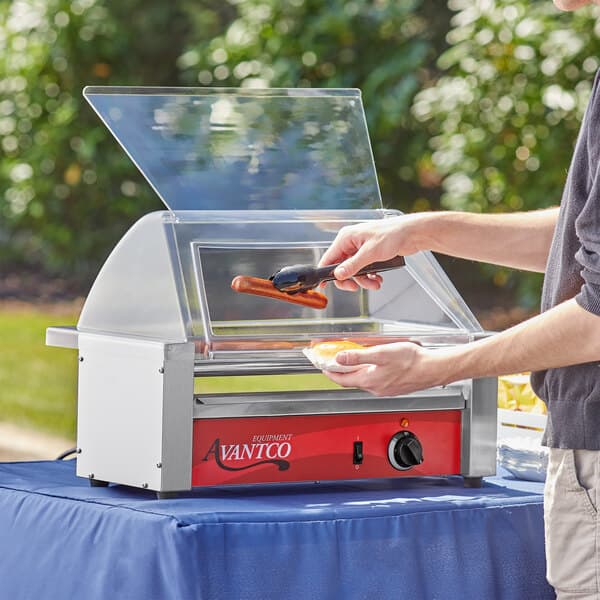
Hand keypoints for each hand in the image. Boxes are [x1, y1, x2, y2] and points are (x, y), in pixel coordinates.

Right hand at [318, 214, 426, 290]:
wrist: (412, 233)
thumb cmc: (393, 235)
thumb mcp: (370, 253)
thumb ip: (353, 265)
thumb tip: (338, 275)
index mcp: (346, 238)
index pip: (329, 257)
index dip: (326, 272)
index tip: (324, 285)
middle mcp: (351, 243)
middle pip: (341, 267)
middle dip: (351, 279)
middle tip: (356, 287)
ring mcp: (361, 249)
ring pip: (354, 271)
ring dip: (364, 280)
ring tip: (375, 284)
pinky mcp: (370, 255)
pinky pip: (364, 270)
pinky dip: (370, 277)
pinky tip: (378, 279)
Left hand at [322, 342, 447, 395]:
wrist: (433, 369)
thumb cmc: (412, 362)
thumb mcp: (381, 353)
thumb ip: (358, 356)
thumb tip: (340, 358)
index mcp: (369, 381)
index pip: (342, 379)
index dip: (329, 372)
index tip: (321, 366)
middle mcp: (375, 388)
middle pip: (351, 381)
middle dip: (339, 372)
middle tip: (332, 362)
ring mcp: (385, 389)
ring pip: (363, 381)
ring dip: (353, 372)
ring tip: (349, 360)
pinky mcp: (393, 387)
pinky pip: (374, 381)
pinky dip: (367, 373)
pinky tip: (371, 365)